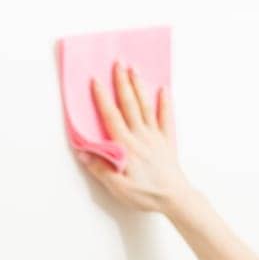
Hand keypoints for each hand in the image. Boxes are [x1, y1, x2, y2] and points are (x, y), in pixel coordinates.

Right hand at [77, 62, 193, 213]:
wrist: (174, 198)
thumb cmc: (145, 194)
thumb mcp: (117, 187)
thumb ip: (100, 168)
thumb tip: (83, 152)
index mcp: (126, 145)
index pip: (111, 116)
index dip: (102, 97)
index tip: (95, 80)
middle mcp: (140, 135)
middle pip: (129, 104)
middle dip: (122, 82)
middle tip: (117, 61)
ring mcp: (155, 136)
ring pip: (145, 106)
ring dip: (139, 86)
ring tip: (134, 68)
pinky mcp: (167, 141)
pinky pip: (166, 118)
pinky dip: (165, 103)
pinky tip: (164, 89)